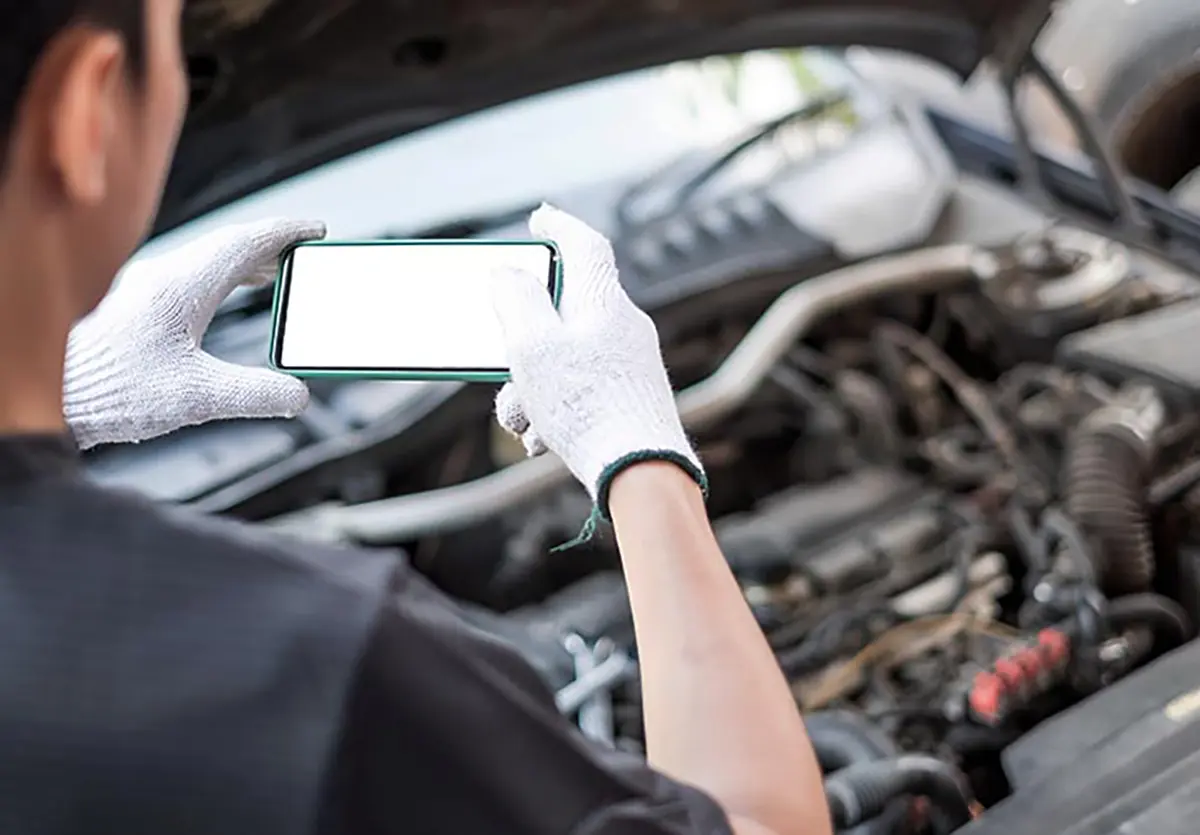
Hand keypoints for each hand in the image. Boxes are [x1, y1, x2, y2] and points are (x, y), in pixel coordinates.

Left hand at [64, 218, 324, 448]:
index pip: (245, 243)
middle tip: (302, 251)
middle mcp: (163, 278)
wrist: (55, 392)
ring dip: (242, 261)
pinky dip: (216, 278)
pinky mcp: (133, 307)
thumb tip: (297, 395)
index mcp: (183, 286)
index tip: (316, 229)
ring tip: (271, 273)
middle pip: (227, 246)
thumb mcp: (198, 397)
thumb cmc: (114, 389)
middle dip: (269, 245)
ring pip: (204, 260)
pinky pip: (186, 277)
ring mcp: (145, 289)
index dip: (286, 234)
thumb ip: (255, 394)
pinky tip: (216, 299)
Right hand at [491, 205, 703, 514]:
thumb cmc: (587, 406)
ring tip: (524, 422)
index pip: (584, 244)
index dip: (558, 226)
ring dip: (532, 389)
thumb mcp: (532, 345)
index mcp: (603, 301)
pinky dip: (555, 410)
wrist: (639, 471)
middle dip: (522, 347)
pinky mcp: (631, 399)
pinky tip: (544, 440)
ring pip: (565, 360)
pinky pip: (582, 391)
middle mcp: (624, 326)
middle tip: (506, 370)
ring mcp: (630, 364)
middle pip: (561, 315)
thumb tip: (510, 274)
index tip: (539, 219)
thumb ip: (515, 299)